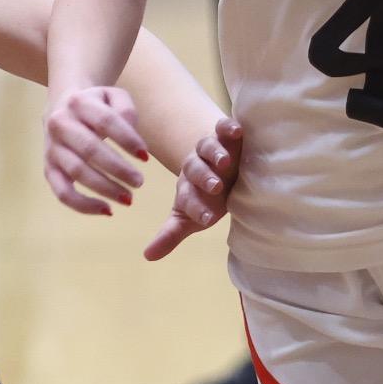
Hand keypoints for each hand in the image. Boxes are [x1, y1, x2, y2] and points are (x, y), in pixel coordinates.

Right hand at [42, 85, 149, 213]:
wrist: (62, 105)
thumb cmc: (96, 104)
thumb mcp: (114, 96)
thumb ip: (126, 110)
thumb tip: (134, 139)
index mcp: (79, 102)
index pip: (106, 121)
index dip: (127, 140)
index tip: (146, 157)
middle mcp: (60, 124)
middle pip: (90, 149)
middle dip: (117, 169)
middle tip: (139, 182)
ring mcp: (52, 148)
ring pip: (76, 172)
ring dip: (104, 189)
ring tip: (128, 198)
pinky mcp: (48, 169)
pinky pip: (62, 193)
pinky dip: (84, 206)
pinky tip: (107, 210)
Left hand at [144, 118, 244, 260]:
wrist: (219, 164)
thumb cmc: (207, 196)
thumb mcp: (189, 216)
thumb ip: (171, 234)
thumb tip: (146, 256)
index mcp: (187, 187)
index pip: (187, 198)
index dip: (196, 208)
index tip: (206, 219)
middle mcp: (196, 165)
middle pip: (196, 170)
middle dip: (204, 178)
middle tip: (216, 187)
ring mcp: (211, 148)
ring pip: (208, 147)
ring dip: (215, 153)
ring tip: (225, 161)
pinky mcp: (226, 134)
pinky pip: (223, 127)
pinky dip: (228, 127)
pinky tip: (235, 130)